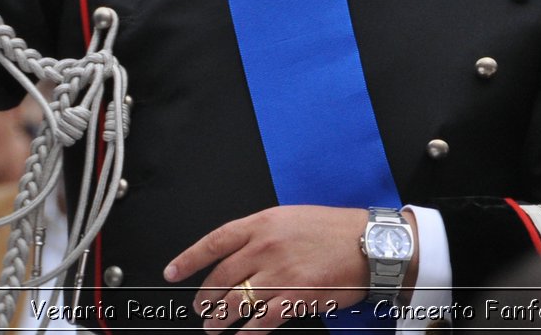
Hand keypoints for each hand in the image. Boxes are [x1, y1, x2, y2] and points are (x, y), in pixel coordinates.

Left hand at [166, 205, 408, 331]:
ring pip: (235, 302)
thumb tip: (238, 253)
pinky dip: (247, 333)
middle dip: (204, 298)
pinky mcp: (293, 297)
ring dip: (219, 320)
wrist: (368, 244)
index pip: (214, 242)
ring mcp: (278, 274)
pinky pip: (260, 321)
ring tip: (213, 327)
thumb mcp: (291, 218)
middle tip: (200, 308)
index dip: (188, 259)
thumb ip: (262, 234)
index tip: (173, 272)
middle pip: (220, 278)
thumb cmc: (334, 230)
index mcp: (262, 224)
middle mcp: (265, 247)